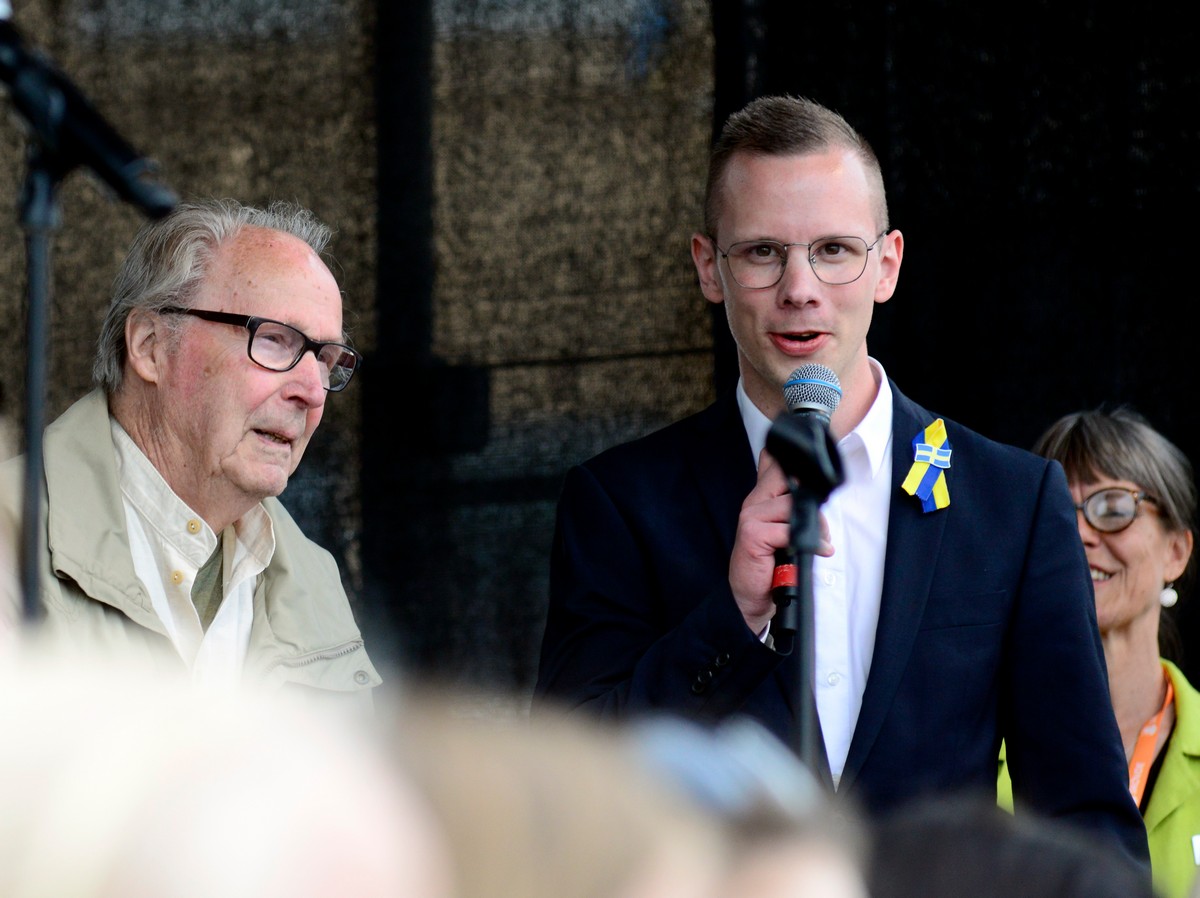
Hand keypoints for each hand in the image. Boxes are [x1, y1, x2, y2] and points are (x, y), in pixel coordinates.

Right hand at [729, 451, 833, 634]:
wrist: (750, 596)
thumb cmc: (770, 566)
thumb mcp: (784, 532)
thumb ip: (793, 510)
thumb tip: (816, 497)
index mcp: (760, 497)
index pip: (773, 463)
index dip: (796, 468)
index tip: (814, 486)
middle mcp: (753, 503)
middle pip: (790, 482)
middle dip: (814, 505)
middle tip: (821, 529)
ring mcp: (750, 517)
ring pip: (793, 505)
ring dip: (815, 525)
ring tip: (819, 542)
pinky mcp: (753, 534)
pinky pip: (789, 529)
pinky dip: (809, 542)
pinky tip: (818, 551)